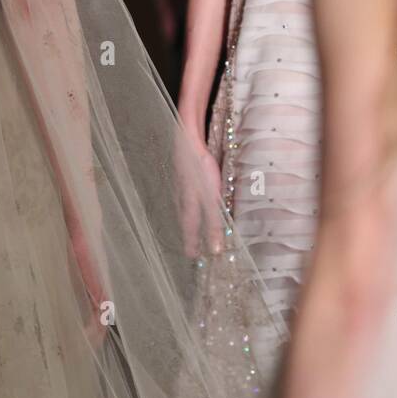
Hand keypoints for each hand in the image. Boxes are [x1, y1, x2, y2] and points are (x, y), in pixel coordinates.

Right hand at [175, 127, 226, 258]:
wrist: (188, 141)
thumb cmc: (200, 169)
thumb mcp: (211, 199)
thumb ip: (214, 223)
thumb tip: (215, 247)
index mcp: (188, 206)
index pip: (191, 230)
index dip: (192, 243)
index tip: (192, 256)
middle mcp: (181, 198)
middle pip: (185, 220)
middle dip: (188, 234)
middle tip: (189, 246)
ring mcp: (180, 185)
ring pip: (183, 207)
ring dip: (186, 220)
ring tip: (189, 227)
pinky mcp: (183, 174)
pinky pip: (184, 195)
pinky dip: (186, 204)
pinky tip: (189, 199)